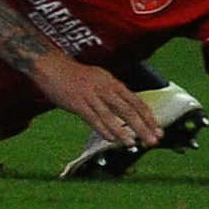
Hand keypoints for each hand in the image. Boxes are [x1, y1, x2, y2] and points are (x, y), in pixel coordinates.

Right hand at [23, 54, 163, 150]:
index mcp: (110, 81)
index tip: (158, 130)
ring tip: (133, 143)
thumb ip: (112, 94)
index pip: (135, 101)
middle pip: (127, 109)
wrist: (49, 66)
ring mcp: (89, 94)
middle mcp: (103, 87)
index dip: (148, 116)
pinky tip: (111, 139)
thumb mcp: (98, 79)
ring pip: (111, 115)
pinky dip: (103, 129)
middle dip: (142, 126)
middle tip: (152, 140)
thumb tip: (128, 111)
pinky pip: (92, 118)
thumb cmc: (74, 76)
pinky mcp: (76, 102)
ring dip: (123, 131)